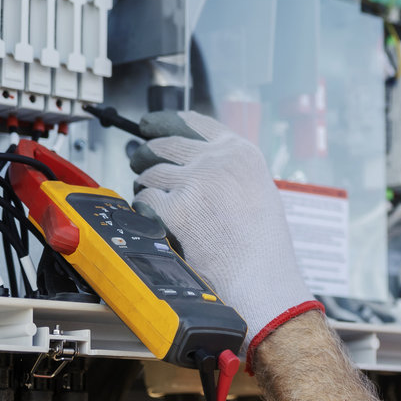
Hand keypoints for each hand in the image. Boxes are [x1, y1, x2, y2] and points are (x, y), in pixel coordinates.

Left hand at [128, 110, 320, 364]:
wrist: (261, 278)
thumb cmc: (263, 244)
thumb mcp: (256, 189)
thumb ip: (227, 169)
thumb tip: (190, 162)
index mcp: (241, 152)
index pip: (194, 123)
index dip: (165, 122)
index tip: (149, 125)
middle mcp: (217, 161)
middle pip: (164, 145)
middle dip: (146, 153)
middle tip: (138, 160)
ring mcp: (195, 183)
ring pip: (150, 173)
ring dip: (145, 184)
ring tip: (151, 196)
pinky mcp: (175, 210)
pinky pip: (144, 201)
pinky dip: (143, 210)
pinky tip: (152, 220)